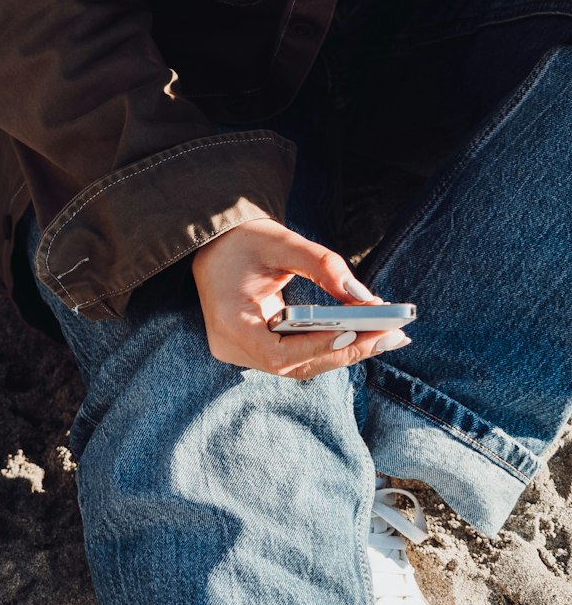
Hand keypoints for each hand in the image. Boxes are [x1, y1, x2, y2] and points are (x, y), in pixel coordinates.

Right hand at [190, 218, 410, 380]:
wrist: (211, 241)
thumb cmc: (241, 239)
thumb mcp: (280, 242)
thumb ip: (323, 266)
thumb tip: (365, 297)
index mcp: (229, 322)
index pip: (279, 353)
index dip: (320, 346)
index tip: (359, 333)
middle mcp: (231, 346)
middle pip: (296, 365)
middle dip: (346, 351)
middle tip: (392, 336)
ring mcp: (241, 352)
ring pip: (299, 364)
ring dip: (343, 351)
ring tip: (387, 336)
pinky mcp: (253, 349)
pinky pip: (295, 356)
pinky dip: (327, 346)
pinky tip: (361, 334)